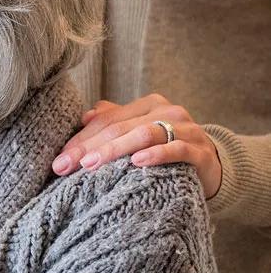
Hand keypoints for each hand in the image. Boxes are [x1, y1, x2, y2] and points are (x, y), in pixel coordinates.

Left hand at [52, 94, 222, 198]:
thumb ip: (114, 121)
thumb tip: (84, 115)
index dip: (80, 139)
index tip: (59, 160)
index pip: (106, 120)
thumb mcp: (139, 133)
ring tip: (91, 164)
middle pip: (120, 128)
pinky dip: (156, 155)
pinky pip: (176, 149)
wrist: (213, 166)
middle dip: (88, 148)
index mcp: (147, 105)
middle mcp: (166, 111)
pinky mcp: (200, 150)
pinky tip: (136, 163)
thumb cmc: (166, 149)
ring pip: (144, 134)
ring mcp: (186, 129)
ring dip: (115, 150)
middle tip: (65, 166)